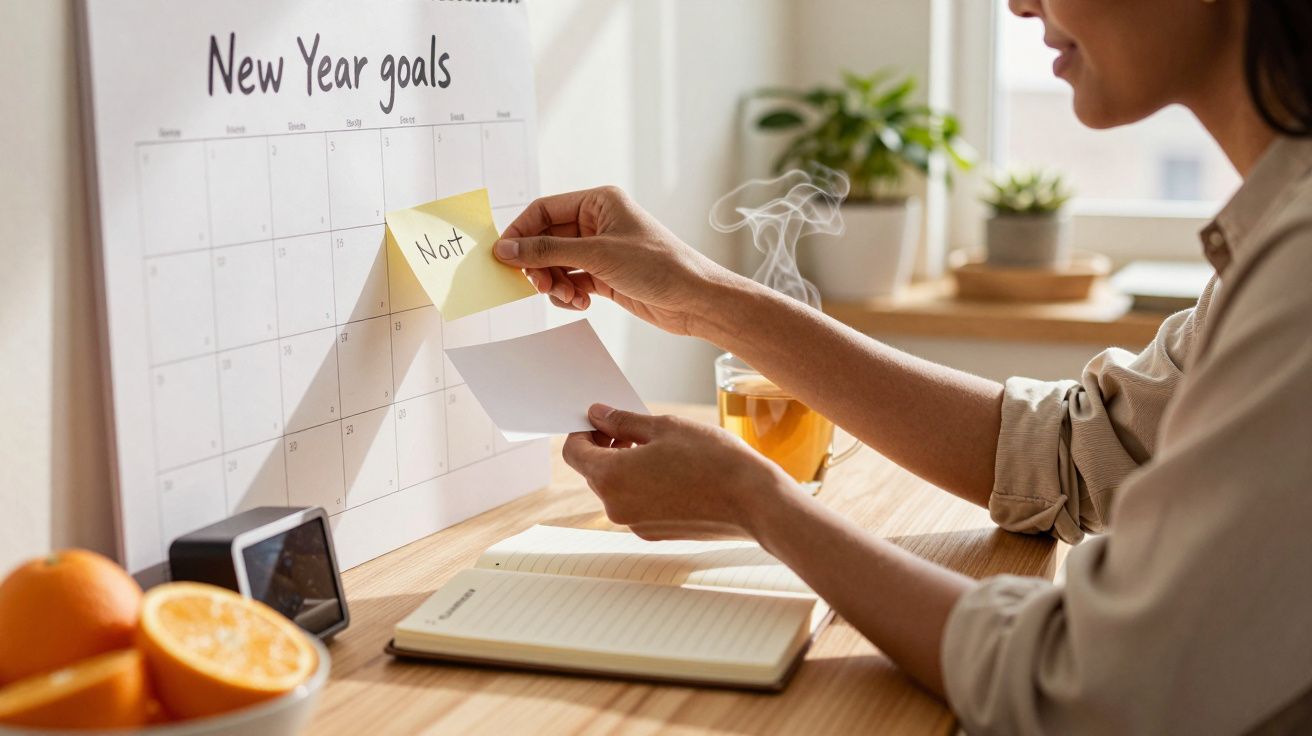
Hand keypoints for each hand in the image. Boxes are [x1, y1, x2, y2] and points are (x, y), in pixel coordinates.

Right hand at [494, 186, 749, 336]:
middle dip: (539, 264)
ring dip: (554, 283)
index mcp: (599, 201)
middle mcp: (598, 222)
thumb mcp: (597, 255)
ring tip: (567, 297)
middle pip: (547, 239)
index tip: (503, 257)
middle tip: (538, 285)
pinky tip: (580, 303)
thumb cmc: (658, 266)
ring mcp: (601, 250)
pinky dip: (568, 294)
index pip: (544, 210)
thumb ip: (548, 251)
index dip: (521, 232)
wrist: (694, 299)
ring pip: (557, 264)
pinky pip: (572, 281)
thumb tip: (507, 249)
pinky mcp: (606, 276)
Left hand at [563, 404, 797, 540]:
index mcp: (610, 477)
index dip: (584, 431)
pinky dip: (644, 486)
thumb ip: (623, 421)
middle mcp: (615, 507)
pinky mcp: (655, 533)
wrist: (754, 502)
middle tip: (634, 429)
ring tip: (660, 449)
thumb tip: (598, 415)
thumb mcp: (665, 427)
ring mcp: (635, 524)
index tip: (602, 421)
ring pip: (616, 488)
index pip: (574, 452)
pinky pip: (636, 504)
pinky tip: (673, 472)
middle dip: (606, 448)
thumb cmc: (713, 460)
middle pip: (593, 472)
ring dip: (626, 466)